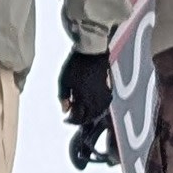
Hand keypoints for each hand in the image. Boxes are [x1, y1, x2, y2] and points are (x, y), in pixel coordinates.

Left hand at [58, 47, 116, 167]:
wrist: (92, 51)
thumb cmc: (75, 65)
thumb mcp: (63, 81)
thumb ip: (63, 97)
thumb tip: (66, 111)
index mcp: (83, 98)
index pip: (79, 118)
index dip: (71, 121)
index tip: (65, 119)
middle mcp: (96, 99)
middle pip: (90, 117)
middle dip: (81, 120)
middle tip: (73, 118)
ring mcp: (104, 94)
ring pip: (99, 112)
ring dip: (91, 115)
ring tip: (83, 113)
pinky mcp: (109, 88)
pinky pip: (105, 104)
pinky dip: (99, 108)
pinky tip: (93, 105)